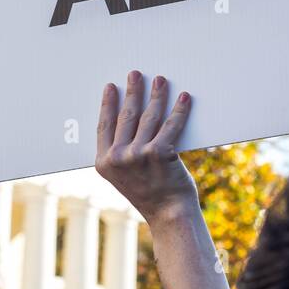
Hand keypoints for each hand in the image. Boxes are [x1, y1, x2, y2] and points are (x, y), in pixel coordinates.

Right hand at [96, 71, 197, 223]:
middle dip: (133, 91)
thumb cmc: (150, 194)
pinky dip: (180, 109)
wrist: (169, 215)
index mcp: (104, 163)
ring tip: (161, 81)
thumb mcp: (124, 177)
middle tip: (136, 74)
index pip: (104, 125)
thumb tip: (128, 119)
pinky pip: (171, 125)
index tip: (111, 87)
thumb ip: (120, 154)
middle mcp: (118, 158)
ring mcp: (138, 155)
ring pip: (148, 116)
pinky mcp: (160, 154)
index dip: (108, 103)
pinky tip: (184, 97)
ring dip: (156, 94)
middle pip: (126, 115)